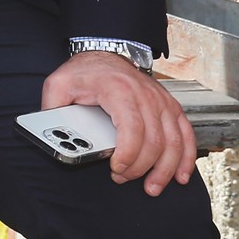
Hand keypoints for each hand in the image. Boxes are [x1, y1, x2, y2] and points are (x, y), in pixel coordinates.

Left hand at [41, 52, 195, 195]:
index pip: (132, 129)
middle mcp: (145, 95)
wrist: (105, 51)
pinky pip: (186, 135)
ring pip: (173, 142)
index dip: (127, 156)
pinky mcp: (170, 106)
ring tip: (151, 187)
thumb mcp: (60, 84)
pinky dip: (186, 158)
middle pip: (154, 141)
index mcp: (118, 90)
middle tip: (123, 178)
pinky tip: (180, 176)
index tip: (115, 169)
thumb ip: (53, 108)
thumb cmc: (84, 72)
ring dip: (165, 170)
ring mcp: (161, 101)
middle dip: (140, 168)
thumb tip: (52, 133)